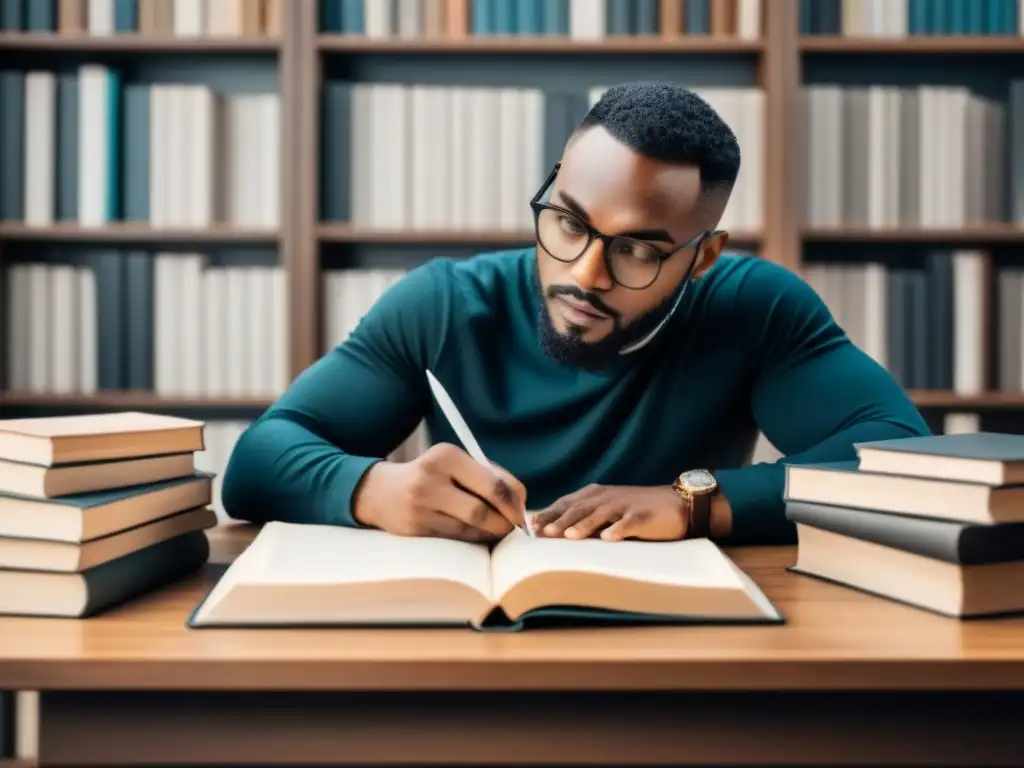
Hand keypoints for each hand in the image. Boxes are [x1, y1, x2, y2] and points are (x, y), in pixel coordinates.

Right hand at [353, 443, 526, 542]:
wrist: (381, 492)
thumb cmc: (431, 475)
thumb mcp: (455, 464)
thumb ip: (488, 475)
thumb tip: (521, 501)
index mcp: (446, 456)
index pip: (493, 484)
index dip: (514, 503)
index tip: (521, 511)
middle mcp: (431, 479)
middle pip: (482, 511)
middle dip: (504, 523)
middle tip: (514, 527)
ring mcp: (420, 506)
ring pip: (469, 530)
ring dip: (491, 534)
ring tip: (498, 530)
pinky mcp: (415, 529)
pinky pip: (456, 539)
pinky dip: (474, 539)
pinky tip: (479, 535)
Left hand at [530, 484, 687, 541]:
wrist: (677, 504)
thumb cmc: (637, 509)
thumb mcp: (608, 509)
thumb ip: (585, 516)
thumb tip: (554, 530)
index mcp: (596, 495)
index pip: (568, 503)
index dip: (550, 513)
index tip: (532, 526)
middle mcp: (608, 497)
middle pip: (580, 508)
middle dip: (560, 520)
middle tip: (544, 533)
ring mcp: (625, 506)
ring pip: (601, 515)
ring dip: (584, 525)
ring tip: (569, 536)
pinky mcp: (643, 516)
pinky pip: (629, 523)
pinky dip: (618, 530)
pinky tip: (609, 538)